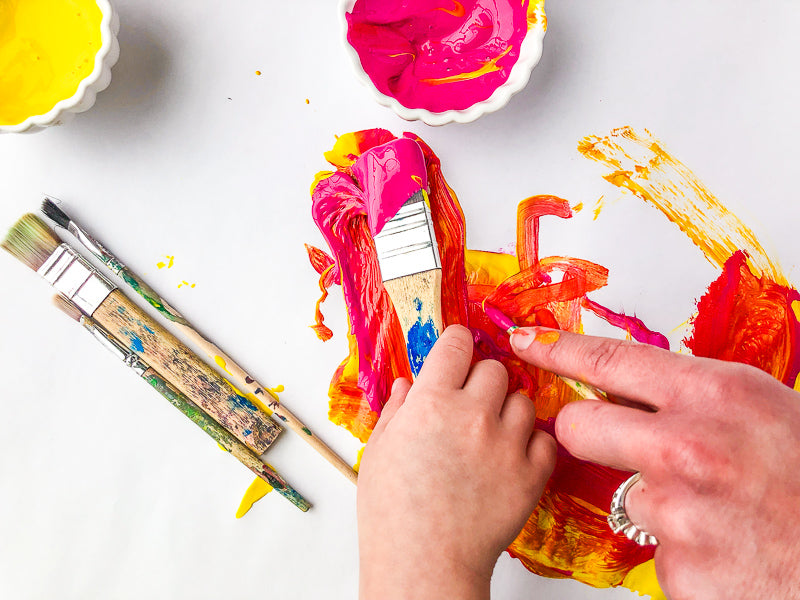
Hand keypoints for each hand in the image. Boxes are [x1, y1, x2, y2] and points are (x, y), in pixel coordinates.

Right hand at [357, 325, 555, 599]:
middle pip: (494, 368)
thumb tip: (408, 384)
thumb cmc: (392, 512)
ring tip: (490, 435)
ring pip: (523, 400)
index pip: (457, 342)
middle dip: (481, 380)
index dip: (455, 346)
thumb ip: (397, 408)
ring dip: (508, 410)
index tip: (455, 354)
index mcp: (431, 401)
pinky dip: (531, 444)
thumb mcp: (379, 450)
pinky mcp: (531, 474)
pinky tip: (510, 458)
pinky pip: (544, 439)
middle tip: (468, 404)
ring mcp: (506, 443)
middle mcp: (473, 413)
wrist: (423, 563)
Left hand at [510, 326, 799, 599]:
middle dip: (584, 433)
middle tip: (620, 446)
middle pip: (577, 427)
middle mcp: (686, 448)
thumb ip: (692, 395)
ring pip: (627, 495)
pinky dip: (684, 550)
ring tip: (719, 512)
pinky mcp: (677, 567)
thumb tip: (633, 388)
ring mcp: (678, 511)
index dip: (556, 348)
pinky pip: (656, 548)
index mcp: (713, 395)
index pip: (608, 360)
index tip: (523, 342)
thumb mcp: (759, 408)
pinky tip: (725, 547)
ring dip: (662, 504)